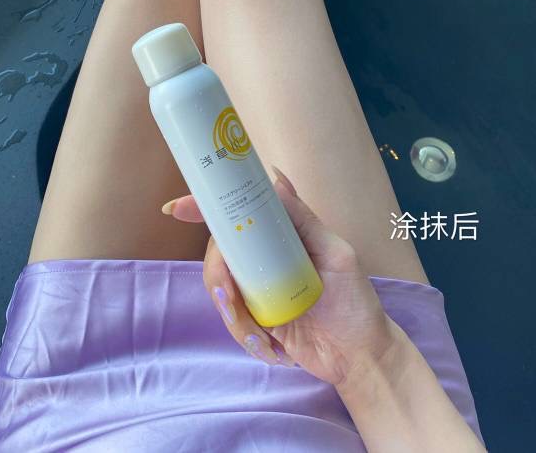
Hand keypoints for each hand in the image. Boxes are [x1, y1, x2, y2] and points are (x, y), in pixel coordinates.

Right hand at [163, 168, 396, 385]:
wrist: (360, 356)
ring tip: (261, 336)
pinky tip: (271, 349)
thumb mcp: (336, 254)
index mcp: (280, 233)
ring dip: (233, 313)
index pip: (237, 212)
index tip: (176, 208)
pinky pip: (233, 320)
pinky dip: (245, 335)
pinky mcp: (255, 318)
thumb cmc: (355, 300)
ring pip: (220, 288)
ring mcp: (257, 287)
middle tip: (229, 295)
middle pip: (219, 252)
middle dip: (216, 274)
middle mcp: (263, 256)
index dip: (203, 207)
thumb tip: (274, 177)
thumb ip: (303, 219)